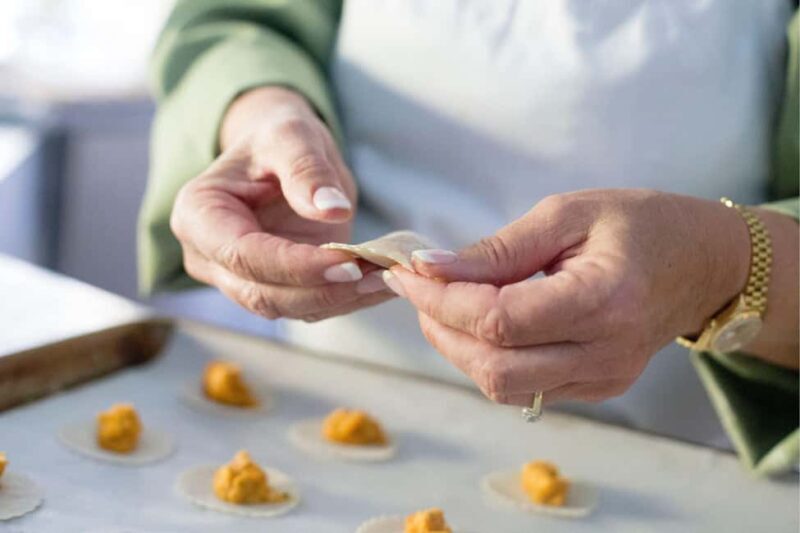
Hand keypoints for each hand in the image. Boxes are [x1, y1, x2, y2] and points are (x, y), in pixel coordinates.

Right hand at [170, 87, 391, 320]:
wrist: (282, 154)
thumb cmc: (279, 138)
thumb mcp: (292, 134)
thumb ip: (306, 169)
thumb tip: (333, 209)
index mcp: (198, 214)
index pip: (243, 254)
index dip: (294, 265)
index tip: (347, 263)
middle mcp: (207, 256)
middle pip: (263, 293)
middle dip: (323, 289)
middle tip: (378, 276)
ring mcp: (236, 279)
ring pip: (287, 307)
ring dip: (340, 299)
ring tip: (388, 279)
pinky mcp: (271, 289)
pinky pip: (307, 306)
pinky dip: (346, 299)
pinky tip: (382, 284)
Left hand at [385, 189, 751, 404]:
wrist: (700, 263)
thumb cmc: (638, 224)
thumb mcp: (566, 214)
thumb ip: (497, 248)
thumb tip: (431, 268)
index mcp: (605, 299)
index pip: (501, 320)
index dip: (442, 300)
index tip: (408, 272)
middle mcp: (606, 352)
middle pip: (494, 367)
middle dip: (440, 329)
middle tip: (418, 289)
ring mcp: (603, 378)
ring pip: (502, 386)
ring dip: (457, 348)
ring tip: (443, 304)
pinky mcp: (597, 387)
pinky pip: (522, 388)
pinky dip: (486, 359)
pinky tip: (479, 324)